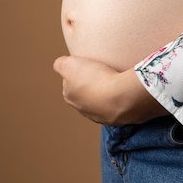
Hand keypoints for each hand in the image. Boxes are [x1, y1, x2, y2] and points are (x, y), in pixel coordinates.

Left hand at [53, 55, 167, 125]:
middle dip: (91, 84)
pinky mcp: (116, 118)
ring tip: (113, 82)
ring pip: (100, 100)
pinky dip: (117, 100)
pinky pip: (115, 106)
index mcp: (70, 96)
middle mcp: (82, 109)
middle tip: (101, 73)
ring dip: (104, 93)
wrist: (122, 96)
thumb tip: (60, 64)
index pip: (70, 81)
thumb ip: (60, 64)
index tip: (88, 67)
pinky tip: (121, 92)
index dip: (78, 72)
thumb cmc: (96, 79)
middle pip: (85, 92)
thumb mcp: (70, 64)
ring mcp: (100, 115)